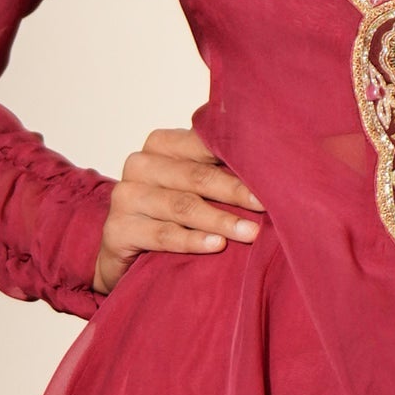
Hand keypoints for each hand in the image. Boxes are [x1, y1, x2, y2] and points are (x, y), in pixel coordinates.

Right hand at [92, 130, 265, 294]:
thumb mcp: (194, 186)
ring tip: (250, 233)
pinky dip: (192, 241)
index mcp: (161, 143)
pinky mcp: (118, 228)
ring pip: (182, 206)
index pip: (204, 145)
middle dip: (235, 192)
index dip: (239, 158)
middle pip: (196, 176)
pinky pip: (163, 234)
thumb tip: (276, 170)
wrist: (126, 251)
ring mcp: (126, 195)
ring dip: (220, 220)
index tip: (274, 172)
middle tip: (267, 206)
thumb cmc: (172, 214)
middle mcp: (140, 163)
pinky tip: (216, 245)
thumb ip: (221, 171)